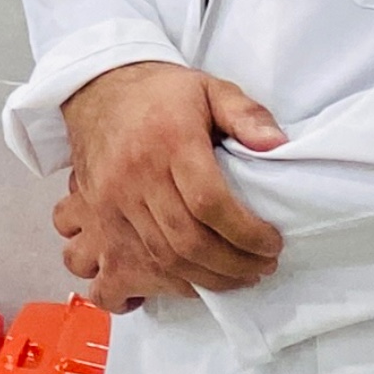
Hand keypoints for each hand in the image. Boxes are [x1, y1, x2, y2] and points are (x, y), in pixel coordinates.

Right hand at [56, 60, 287, 310]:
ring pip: (160, 257)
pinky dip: (154, 283)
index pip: (210, 203)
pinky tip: (180, 284)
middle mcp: (135, 175)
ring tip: (233, 278)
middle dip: (232, 265)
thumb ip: (247, 115)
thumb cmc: (161, 94)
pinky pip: (125, 261)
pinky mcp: (96, 215)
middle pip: (187, 239)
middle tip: (261, 268)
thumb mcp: (211, 89)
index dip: (246, 233)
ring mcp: (110, 199)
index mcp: (170, 142)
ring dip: (203, 278)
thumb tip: (277, 145)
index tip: (272, 244)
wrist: (96, 90)